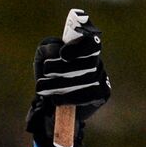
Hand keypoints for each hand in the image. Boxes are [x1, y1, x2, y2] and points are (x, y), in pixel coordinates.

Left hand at [25, 11, 110, 146]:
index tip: (63, 56)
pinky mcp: (103, 93)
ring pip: (88, 78)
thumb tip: (58, 50)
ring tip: (42, 88)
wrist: (49, 105)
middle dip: (64, 68)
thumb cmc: (48, 76)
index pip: (91, 41)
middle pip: (89, 61)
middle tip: (46, 72)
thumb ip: (48, 49)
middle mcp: (96, 59)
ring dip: (63, 83)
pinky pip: (92, 94)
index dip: (79, 47)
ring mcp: (102, 76)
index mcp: (83, 46)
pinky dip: (72, 97)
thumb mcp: (42, 58)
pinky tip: (56, 100)